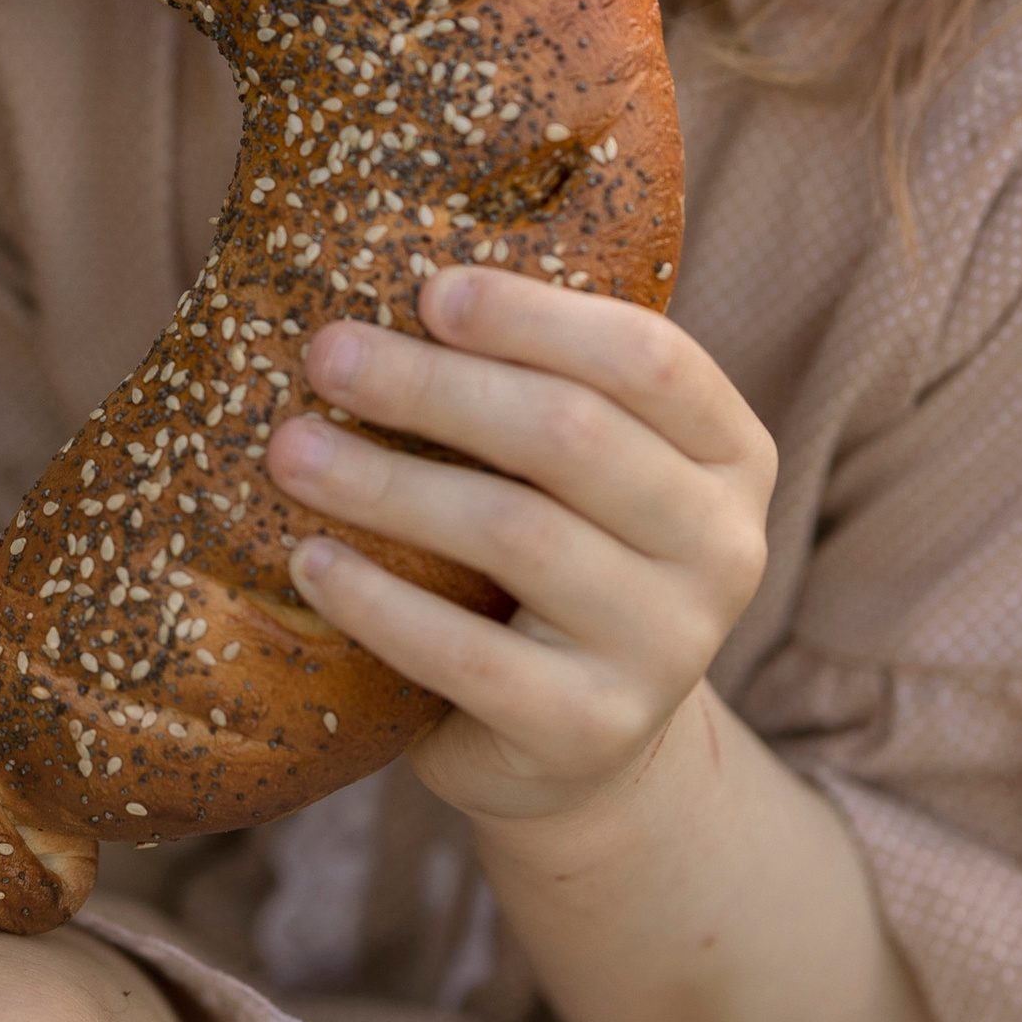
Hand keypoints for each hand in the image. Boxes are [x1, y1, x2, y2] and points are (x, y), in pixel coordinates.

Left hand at [264, 265, 773, 832]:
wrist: (583, 746)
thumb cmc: (560, 560)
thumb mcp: (584, 470)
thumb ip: (539, 384)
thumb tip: (386, 275)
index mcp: (731, 454)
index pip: (650, 358)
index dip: (534, 317)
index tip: (427, 290)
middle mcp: (723, 548)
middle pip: (571, 435)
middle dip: (435, 385)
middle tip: (327, 353)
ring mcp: (669, 649)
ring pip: (516, 536)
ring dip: (385, 484)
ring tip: (289, 452)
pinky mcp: (591, 731)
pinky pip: (465, 655)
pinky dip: (376, 603)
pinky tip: (310, 560)